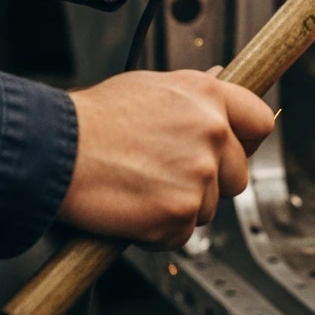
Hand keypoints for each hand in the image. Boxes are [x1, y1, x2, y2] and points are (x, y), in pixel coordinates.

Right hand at [58, 68, 273, 247]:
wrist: (54, 150)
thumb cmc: (94, 118)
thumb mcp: (152, 86)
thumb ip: (195, 91)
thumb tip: (223, 80)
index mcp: (209, 97)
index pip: (260, 122)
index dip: (248, 141)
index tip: (234, 150)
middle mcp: (212, 133)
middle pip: (238, 175)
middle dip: (211, 183)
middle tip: (169, 176)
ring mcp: (199, 175)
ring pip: (210, 207)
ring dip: (182, 207)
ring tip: (142, 188)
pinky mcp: (180, 212)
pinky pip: (182, 234)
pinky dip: (160, 232)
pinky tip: (133, 208)